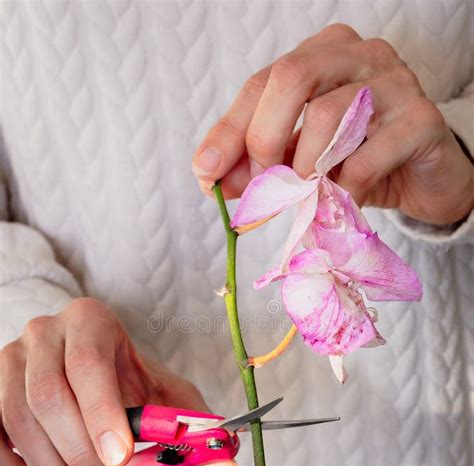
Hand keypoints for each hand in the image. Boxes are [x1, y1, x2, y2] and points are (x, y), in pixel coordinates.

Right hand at [0, 298, 239, 465]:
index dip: (101, 413)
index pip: (88, 363)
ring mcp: (9, 357)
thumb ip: (196, 428)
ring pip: (16, 416)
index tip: (120, 460)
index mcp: (90, 321)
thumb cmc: (128, 377)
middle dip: (78, 452)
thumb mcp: (166, 393)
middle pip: (47, 393)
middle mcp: (45, 332)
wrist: (84, 361)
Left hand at [193, 24, 472, 224]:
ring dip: (304, 169)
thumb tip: (212, 180)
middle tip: (264, 186)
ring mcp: (394, 82)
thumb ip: (260, 164)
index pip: (263, 82)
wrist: (425, 181)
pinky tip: (342, 203)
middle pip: (291, 76)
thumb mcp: (301, 161)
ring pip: (327, 115)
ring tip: (308, 196)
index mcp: (322, 55)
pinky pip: (365, 158)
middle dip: (263, 139)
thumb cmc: (359, 162)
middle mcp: (358, 55)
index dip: (230, 130)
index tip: (205, 173)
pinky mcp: (421, 120)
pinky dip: (342, 191)